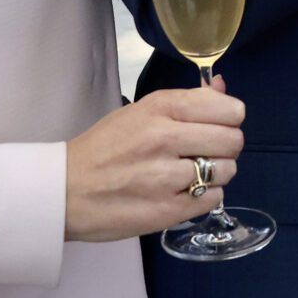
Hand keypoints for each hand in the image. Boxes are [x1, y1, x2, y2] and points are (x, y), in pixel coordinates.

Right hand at [63, 80, 245, 241]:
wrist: (64, 190)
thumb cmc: (103, 148)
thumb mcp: (140, 111)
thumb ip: (185, 100)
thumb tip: (222, 86)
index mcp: (159, 108)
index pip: (228, 108)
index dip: (229, 118)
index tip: (217, 124)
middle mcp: (165, 138)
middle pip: (233, 140)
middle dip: (225, 146)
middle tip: (205, 151)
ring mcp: (166, 177)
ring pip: (227, 170)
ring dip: (216, 173)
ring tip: (191, 174)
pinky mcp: (167, 210)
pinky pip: (214, 198)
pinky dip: (205, 196)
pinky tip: (183, 192)